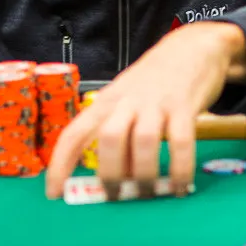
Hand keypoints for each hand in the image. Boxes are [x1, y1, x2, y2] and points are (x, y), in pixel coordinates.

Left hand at [44, 22, 245, 201]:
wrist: (191, 48)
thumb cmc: (153, 82)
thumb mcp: (124, 98)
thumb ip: (116, 130)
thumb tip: (110, 178)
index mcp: (106, 102)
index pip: (74, 132)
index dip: (60, 164)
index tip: (54, 194)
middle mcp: (128, 101)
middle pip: (109, 138)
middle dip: (110, 174)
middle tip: (115, 198)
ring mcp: (157, 103)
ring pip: (143, 141)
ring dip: (143, 175)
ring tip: (146, 195)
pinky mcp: (185, 106)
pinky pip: (182, 142)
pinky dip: (179, 169)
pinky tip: (179, 187)